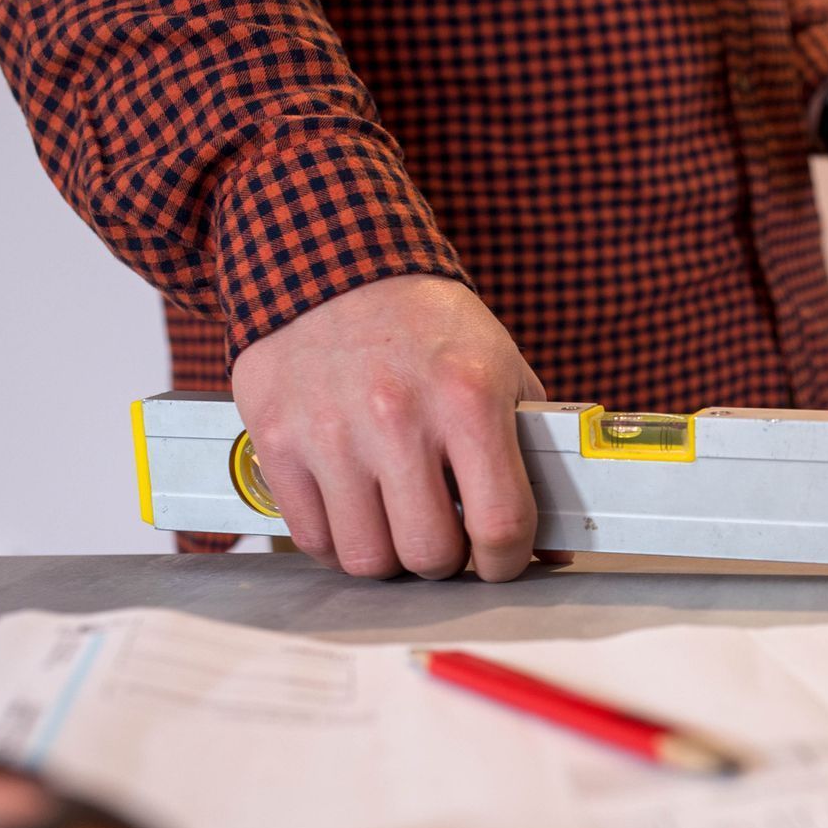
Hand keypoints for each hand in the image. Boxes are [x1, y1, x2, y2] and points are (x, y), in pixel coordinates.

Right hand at [230, 275, 545, 581]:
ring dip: (390, 558)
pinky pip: (312, 537)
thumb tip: (551, 542)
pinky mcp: (277, 439)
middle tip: (446, 539)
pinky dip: (338, 544)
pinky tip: (355, 517)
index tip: (501, 561)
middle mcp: (396, 416)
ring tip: (397, 527)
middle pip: (428, 553)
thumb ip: (529, 452)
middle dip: (447, 562)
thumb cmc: (428, 326)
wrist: (333, 264)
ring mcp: (330, 431)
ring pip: (366, 558)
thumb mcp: (500, 369)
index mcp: (467, 397)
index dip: (507, 561)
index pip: (500, 522)